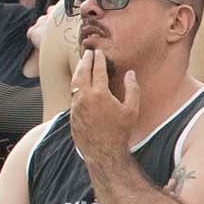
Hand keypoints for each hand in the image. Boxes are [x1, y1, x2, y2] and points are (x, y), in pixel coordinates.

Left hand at [68, 48, 139, 162]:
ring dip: (78, 71)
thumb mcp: (132, 110)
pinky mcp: (71, 113)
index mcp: (99, 93)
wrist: (103, 151)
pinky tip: (79, 83)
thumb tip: (131, 73)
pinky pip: (72, 94)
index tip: (99, 52)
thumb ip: (132, 89)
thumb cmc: (120, 131)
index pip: (97, 70)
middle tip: (88, 52)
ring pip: (74, 82)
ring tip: (82, 64)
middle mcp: (84, 97)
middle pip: (82, 72)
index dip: (98, 60)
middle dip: (85, 61)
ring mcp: (75, 105)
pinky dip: (76, 85)